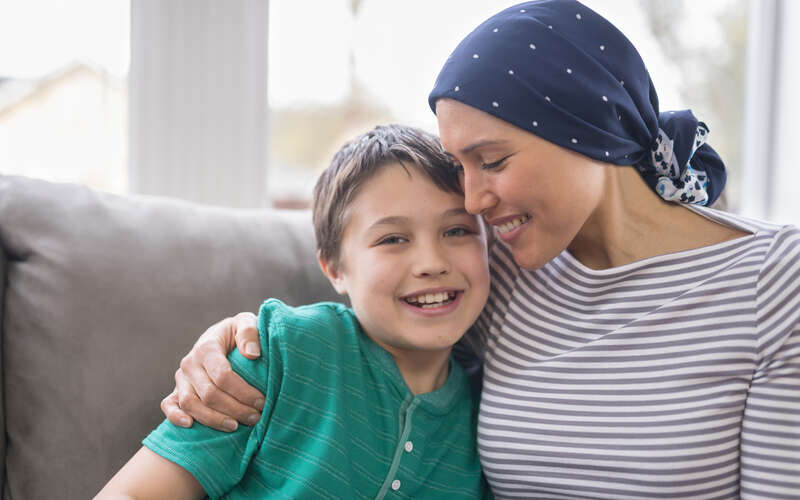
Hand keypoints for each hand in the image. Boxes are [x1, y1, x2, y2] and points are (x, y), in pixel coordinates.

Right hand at [160, 312, 263, 431]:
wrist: (224, 336)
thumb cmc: (239, 332)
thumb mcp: (246, 323)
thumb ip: (249, 332)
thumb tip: (252, 354)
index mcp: (207, 347)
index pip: (223, 375)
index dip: (243, 392)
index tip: (262, 402)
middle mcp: (190, 363)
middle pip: (209, 394)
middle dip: (235, 409)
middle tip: (256, 418)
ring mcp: (181, 378)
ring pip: (191, 404)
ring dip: (213, 419)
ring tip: (235, 427)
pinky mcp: (176, 390)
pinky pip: (168, 405)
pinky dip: (176, 417)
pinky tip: (191, 426)